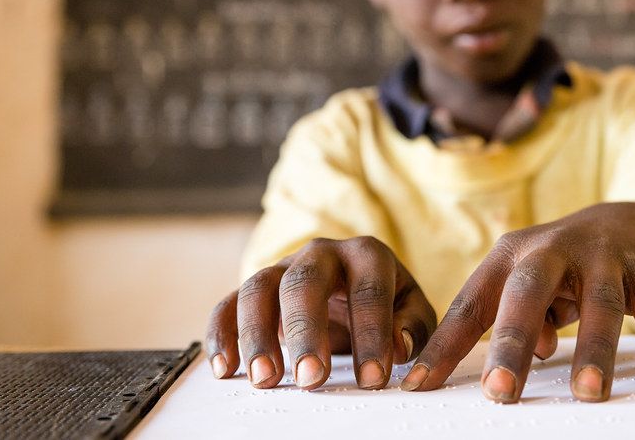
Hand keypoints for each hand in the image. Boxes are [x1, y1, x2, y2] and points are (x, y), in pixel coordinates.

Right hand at [206, 236, 436, 389]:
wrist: (356, 285)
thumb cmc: (388, 302)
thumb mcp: (411, 310)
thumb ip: (411, 326)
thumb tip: (398, 346)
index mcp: (367, 255)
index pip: (369, 291)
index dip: (372, 335)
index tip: (372, 379)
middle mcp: (322, 253)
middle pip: (306, 282)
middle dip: (307, 332)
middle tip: (312, 379)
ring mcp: (284, 267)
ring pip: (259, 289)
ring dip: (258, 335)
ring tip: (266, 380)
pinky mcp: (257, 288)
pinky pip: (229, 304)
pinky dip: (222, 335)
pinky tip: (225, 370)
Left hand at [399, 202, 634, 402]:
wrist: (624, 223)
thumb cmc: (560, 268)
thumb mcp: (525, 286)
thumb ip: (511, 321)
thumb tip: (520, 360)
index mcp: (510, 256)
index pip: (471, 305)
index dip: (444, 346)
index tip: (418, 386)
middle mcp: (551, 249)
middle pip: (528, 292)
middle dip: (512, 343)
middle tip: (500, 394)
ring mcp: (600, 255)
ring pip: (599, 301)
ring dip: (593, 348)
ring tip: (586, 394)